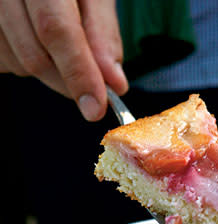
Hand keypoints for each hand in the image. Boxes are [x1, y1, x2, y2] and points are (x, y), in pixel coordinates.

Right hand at [0, 0, 127, 120]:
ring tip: (60, 49)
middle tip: (91, 86)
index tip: (96, 108)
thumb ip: (103, 35)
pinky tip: (36, 44)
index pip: (55, 29)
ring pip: (17, 64)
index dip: (78, 73)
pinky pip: (2, 62)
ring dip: (48, 73)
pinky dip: (26, 65)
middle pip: (34, 56)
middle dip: (69, 81)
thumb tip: (114, 83)